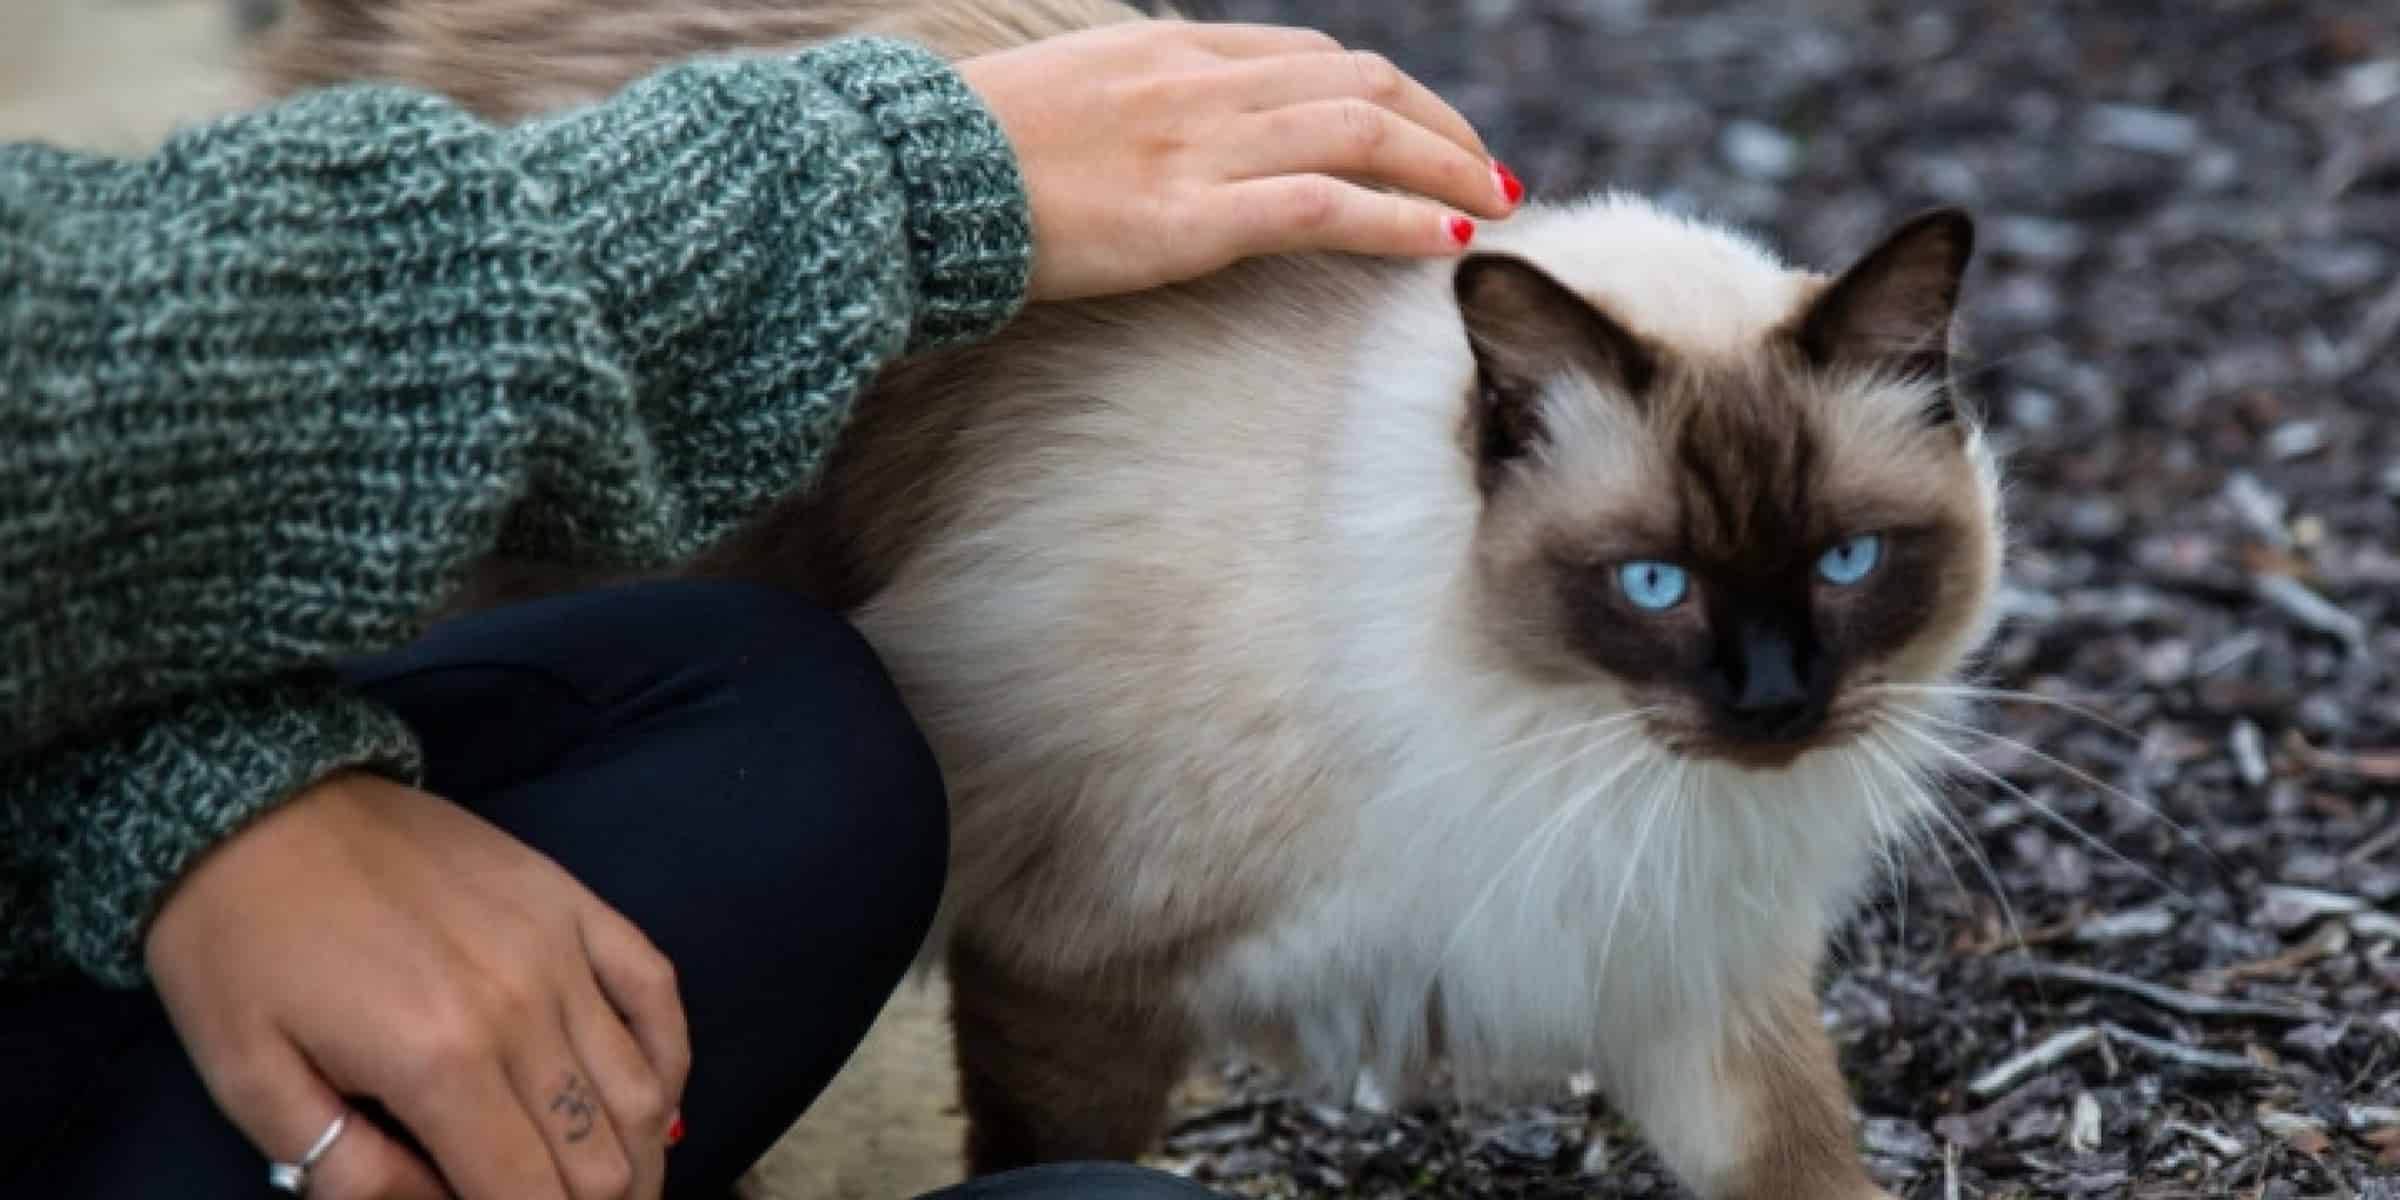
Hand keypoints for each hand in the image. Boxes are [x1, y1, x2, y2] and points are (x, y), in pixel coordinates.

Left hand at [145, 772, 689, 1199]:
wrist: (257, 804)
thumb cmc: (238, 948)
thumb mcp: (249, 1082)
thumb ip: (348, 1171)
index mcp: (437, 1064)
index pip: (527, 1196)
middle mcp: (522, 1010)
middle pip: (599, 1158)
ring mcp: (560, 949)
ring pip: (641, 1089)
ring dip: (638, 1158)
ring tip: (615, 1189)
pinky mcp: (574, 903)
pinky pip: (656, 990)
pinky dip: (670, 1059)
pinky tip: (655, 1102)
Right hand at [956, 20, 1522, 301]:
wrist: (906, 180)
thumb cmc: (960, 161)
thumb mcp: (1057, 106)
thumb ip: (1127, 113)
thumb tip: (1153, 148)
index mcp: (1167, 54)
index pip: (1307, 56)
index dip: (1385, 91)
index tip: (1425, 128)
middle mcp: (1198, 84)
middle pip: (1357, 82)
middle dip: (1440, 124)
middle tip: (1490, 170)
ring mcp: (1199, 146)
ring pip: (1361, 131)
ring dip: (1445, 165)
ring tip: (1496, 202)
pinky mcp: (1191, 217)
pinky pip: (1325, 205)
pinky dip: (1399, 216)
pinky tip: (1447, 237)